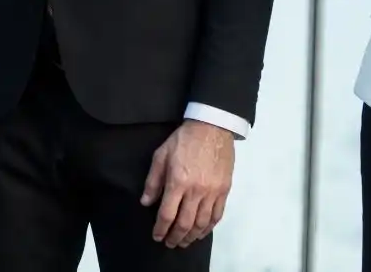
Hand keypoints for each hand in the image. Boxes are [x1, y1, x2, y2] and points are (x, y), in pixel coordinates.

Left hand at [142, 120, 234, 248]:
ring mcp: (212, 192)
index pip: (167, 214)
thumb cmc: (183, 140)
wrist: (212, 128)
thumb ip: (153, 181)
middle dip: (175, 237)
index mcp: (178, 182)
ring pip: (202, 223)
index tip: (157, 236)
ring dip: (192, 236)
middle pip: (185, 223)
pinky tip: (201, 232)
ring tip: (184, 241)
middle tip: (170, 243)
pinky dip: (208, 228)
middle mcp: (196, 191)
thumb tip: (146, 202)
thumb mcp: (161, 155)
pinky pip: (217, 216)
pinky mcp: (224, 191)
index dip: (161, 229)